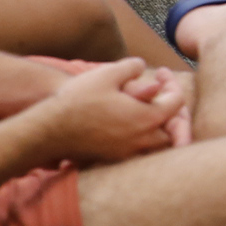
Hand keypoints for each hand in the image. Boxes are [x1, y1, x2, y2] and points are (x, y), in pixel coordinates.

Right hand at [26, 58, 189, 165]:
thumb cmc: (78, 99)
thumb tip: (142, 67)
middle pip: (172, 131)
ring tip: (148, 110)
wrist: (49, 130)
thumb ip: (131, 66)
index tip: (160, 73)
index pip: (177, 103)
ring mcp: (128, 153)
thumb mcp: (107, 74)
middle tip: (162, 96)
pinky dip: (142, 139)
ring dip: (158, 129)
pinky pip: (139, 152)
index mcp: (146, 118)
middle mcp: (142, 140)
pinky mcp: (114, 159)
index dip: (172, 84)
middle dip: (172, 113)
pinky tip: (129, 123)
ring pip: (156, 145)